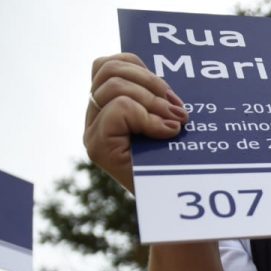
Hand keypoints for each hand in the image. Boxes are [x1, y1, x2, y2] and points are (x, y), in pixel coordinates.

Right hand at [83, 53, 188, 193]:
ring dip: (152, 100)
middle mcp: (94, 118)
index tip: (173, 97)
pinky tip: (167, 133)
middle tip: (177, 109)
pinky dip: (147, 117)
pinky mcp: (97, 147)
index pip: (111, 65)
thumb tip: (165, 82)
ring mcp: (93, 132)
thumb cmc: (177, 165)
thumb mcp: (169, 123)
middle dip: (150, 81)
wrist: (176, 205)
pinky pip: (118, 109)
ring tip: (174, 122)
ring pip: (114, 86)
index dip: (143, 70)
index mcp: (108, 107)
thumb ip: (158, 101)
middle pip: (109, 69)